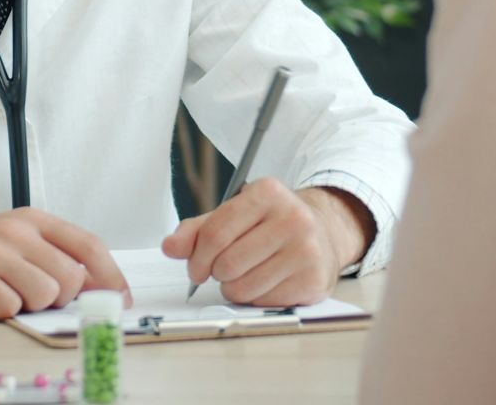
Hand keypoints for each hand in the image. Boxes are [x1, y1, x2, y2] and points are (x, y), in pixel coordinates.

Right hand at [0, 208, 131, 318]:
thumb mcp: (19, 238)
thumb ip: (57, 254)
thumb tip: (99, 286)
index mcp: (34, 218)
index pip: (87, 244)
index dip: (111, 275)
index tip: (121, 298)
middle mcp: (15, 230)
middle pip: (70, 277)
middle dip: (63, 296)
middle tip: (41, 293)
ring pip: (45, 295)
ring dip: (34, 305)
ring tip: (13, 292)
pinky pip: (12, 308)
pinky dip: (7, 311)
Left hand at [162, 179, 371, 307]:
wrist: (323, 234)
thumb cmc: (271, 224)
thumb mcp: (234, 215)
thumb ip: (198, 230)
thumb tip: (171, 247)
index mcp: (267, 193)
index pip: (215, 233)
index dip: (196, 257)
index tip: (195, 267)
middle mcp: (292, 218)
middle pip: (227, 263)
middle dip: (216, 273)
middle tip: (223, 270)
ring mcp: (306, 250)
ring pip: (242, 287)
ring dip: (234, 288)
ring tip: (246, 274)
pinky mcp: (313, 280)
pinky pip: (263, 302)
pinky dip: (256, 297)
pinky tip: (267, 281)